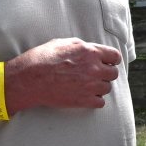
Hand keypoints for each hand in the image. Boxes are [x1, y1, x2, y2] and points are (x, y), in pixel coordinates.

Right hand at [7, 38, 122, 110]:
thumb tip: (91, 50)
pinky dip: (95, 100)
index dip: (112, 60)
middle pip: (113, 74)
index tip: (107, 63)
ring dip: (100, 87)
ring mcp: (90, 85)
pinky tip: (85, 96)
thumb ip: (82, 47)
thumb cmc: (42, 58)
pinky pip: (101, 102)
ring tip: (87, 86)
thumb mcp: (63, 43)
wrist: (30, 79)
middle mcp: (93, 68)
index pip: (115, 56)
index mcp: (90, 52)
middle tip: (95, 75)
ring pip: (107, 88)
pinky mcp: (84, 100)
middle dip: (106, 74)